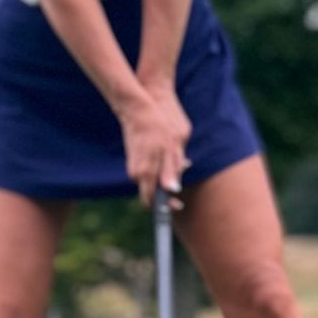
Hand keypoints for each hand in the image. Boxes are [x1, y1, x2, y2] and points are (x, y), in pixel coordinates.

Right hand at [121, 80, 190, 207]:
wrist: (137, 110)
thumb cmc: (156, 127)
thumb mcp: (169, 149)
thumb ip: (170, 171)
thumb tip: (173, 190)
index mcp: (145, 173)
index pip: (151, 201)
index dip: (165, 207)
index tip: (178, 204)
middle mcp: (135, 174)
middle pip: (153, 192)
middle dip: (168, 187)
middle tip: (185, 168)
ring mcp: (133, 167)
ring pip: (151, 181)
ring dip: (165, 176)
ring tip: (180, 158)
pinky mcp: (133, 160)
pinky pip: (148, 172)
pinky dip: (159, 168)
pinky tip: (169, 153)